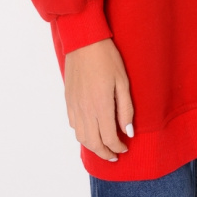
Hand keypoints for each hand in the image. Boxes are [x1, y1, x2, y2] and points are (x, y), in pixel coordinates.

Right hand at [64, 38, 134, 160]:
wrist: (84, 41)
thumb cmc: (107, 58)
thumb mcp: (123, 81)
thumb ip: (126, 108)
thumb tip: (128, 131)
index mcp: (101, 105)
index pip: (109, 138)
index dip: (118, 147)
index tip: (125, 148)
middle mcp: (85, 109)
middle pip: (93, 143)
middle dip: (105, 153)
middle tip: (115, 155)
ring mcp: (74, 105)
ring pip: (81, 137)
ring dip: (92, 146)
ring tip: (103, 147)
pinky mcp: (68, 100)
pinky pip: (73, 125)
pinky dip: (82, 134)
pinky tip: (90, 131)